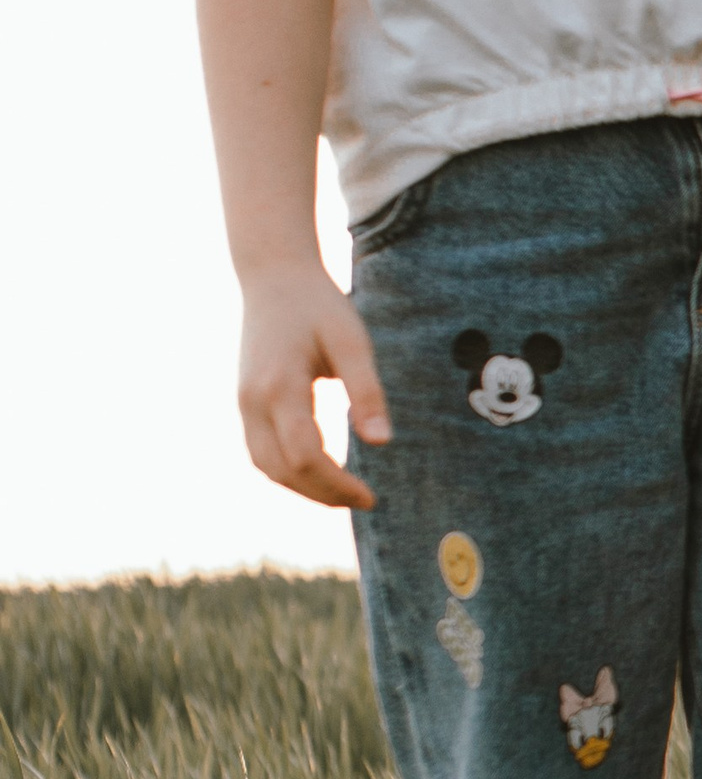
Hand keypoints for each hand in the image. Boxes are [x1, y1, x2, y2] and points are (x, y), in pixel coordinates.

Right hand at [237, 260, 388, 509]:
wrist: (274, 277)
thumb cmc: (318, 306)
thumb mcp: (351, 341)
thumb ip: (366, 391)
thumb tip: (381, 442)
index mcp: (280, 386)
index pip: (306, 455)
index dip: (337, 484)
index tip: (371, 497)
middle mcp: (253, 401)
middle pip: (282, 469)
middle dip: (322, 494)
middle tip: (363, 501)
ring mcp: (244, 403)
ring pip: (265, 466)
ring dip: (302, 488)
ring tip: (343, 494)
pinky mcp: (245, 402)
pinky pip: (260, 451)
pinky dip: (287, 471)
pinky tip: (319, 472)